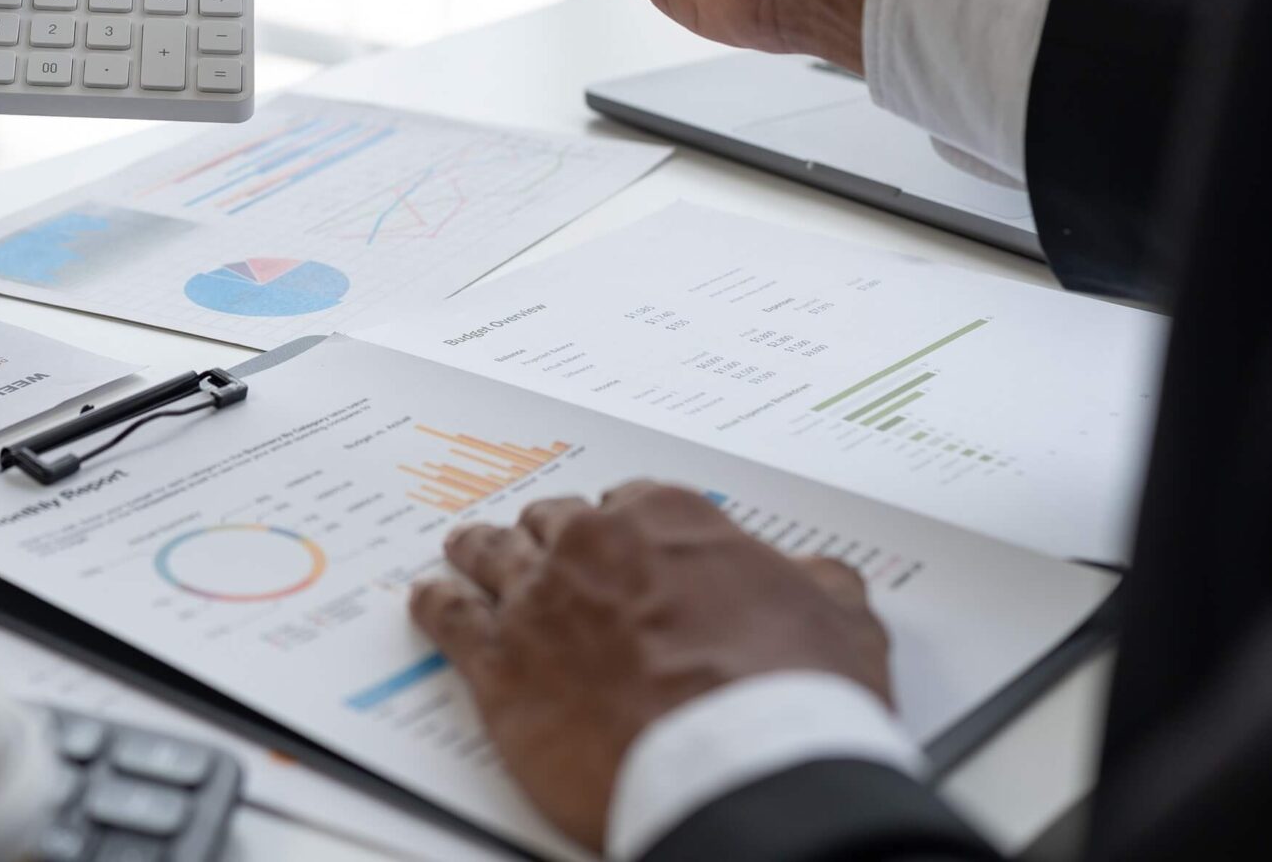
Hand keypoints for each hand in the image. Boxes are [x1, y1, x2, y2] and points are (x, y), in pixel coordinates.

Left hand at [408, 483, 894, 852]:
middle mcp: (590, 546)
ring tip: (466, 554)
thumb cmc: (791, 694)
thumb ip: (816, 584)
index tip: (619, 544)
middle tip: (543, 552)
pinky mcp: (498, 666)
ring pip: (488, 556)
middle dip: (548, 539)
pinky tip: (431, 603)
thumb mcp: (839, 620)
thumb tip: (818, 577)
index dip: (621, 528)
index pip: (626, 504)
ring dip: (479, 555)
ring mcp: (537, 601)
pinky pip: (448, 618)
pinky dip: (437, 606)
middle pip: (550, 523)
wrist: (741, 767)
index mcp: (666, 521)